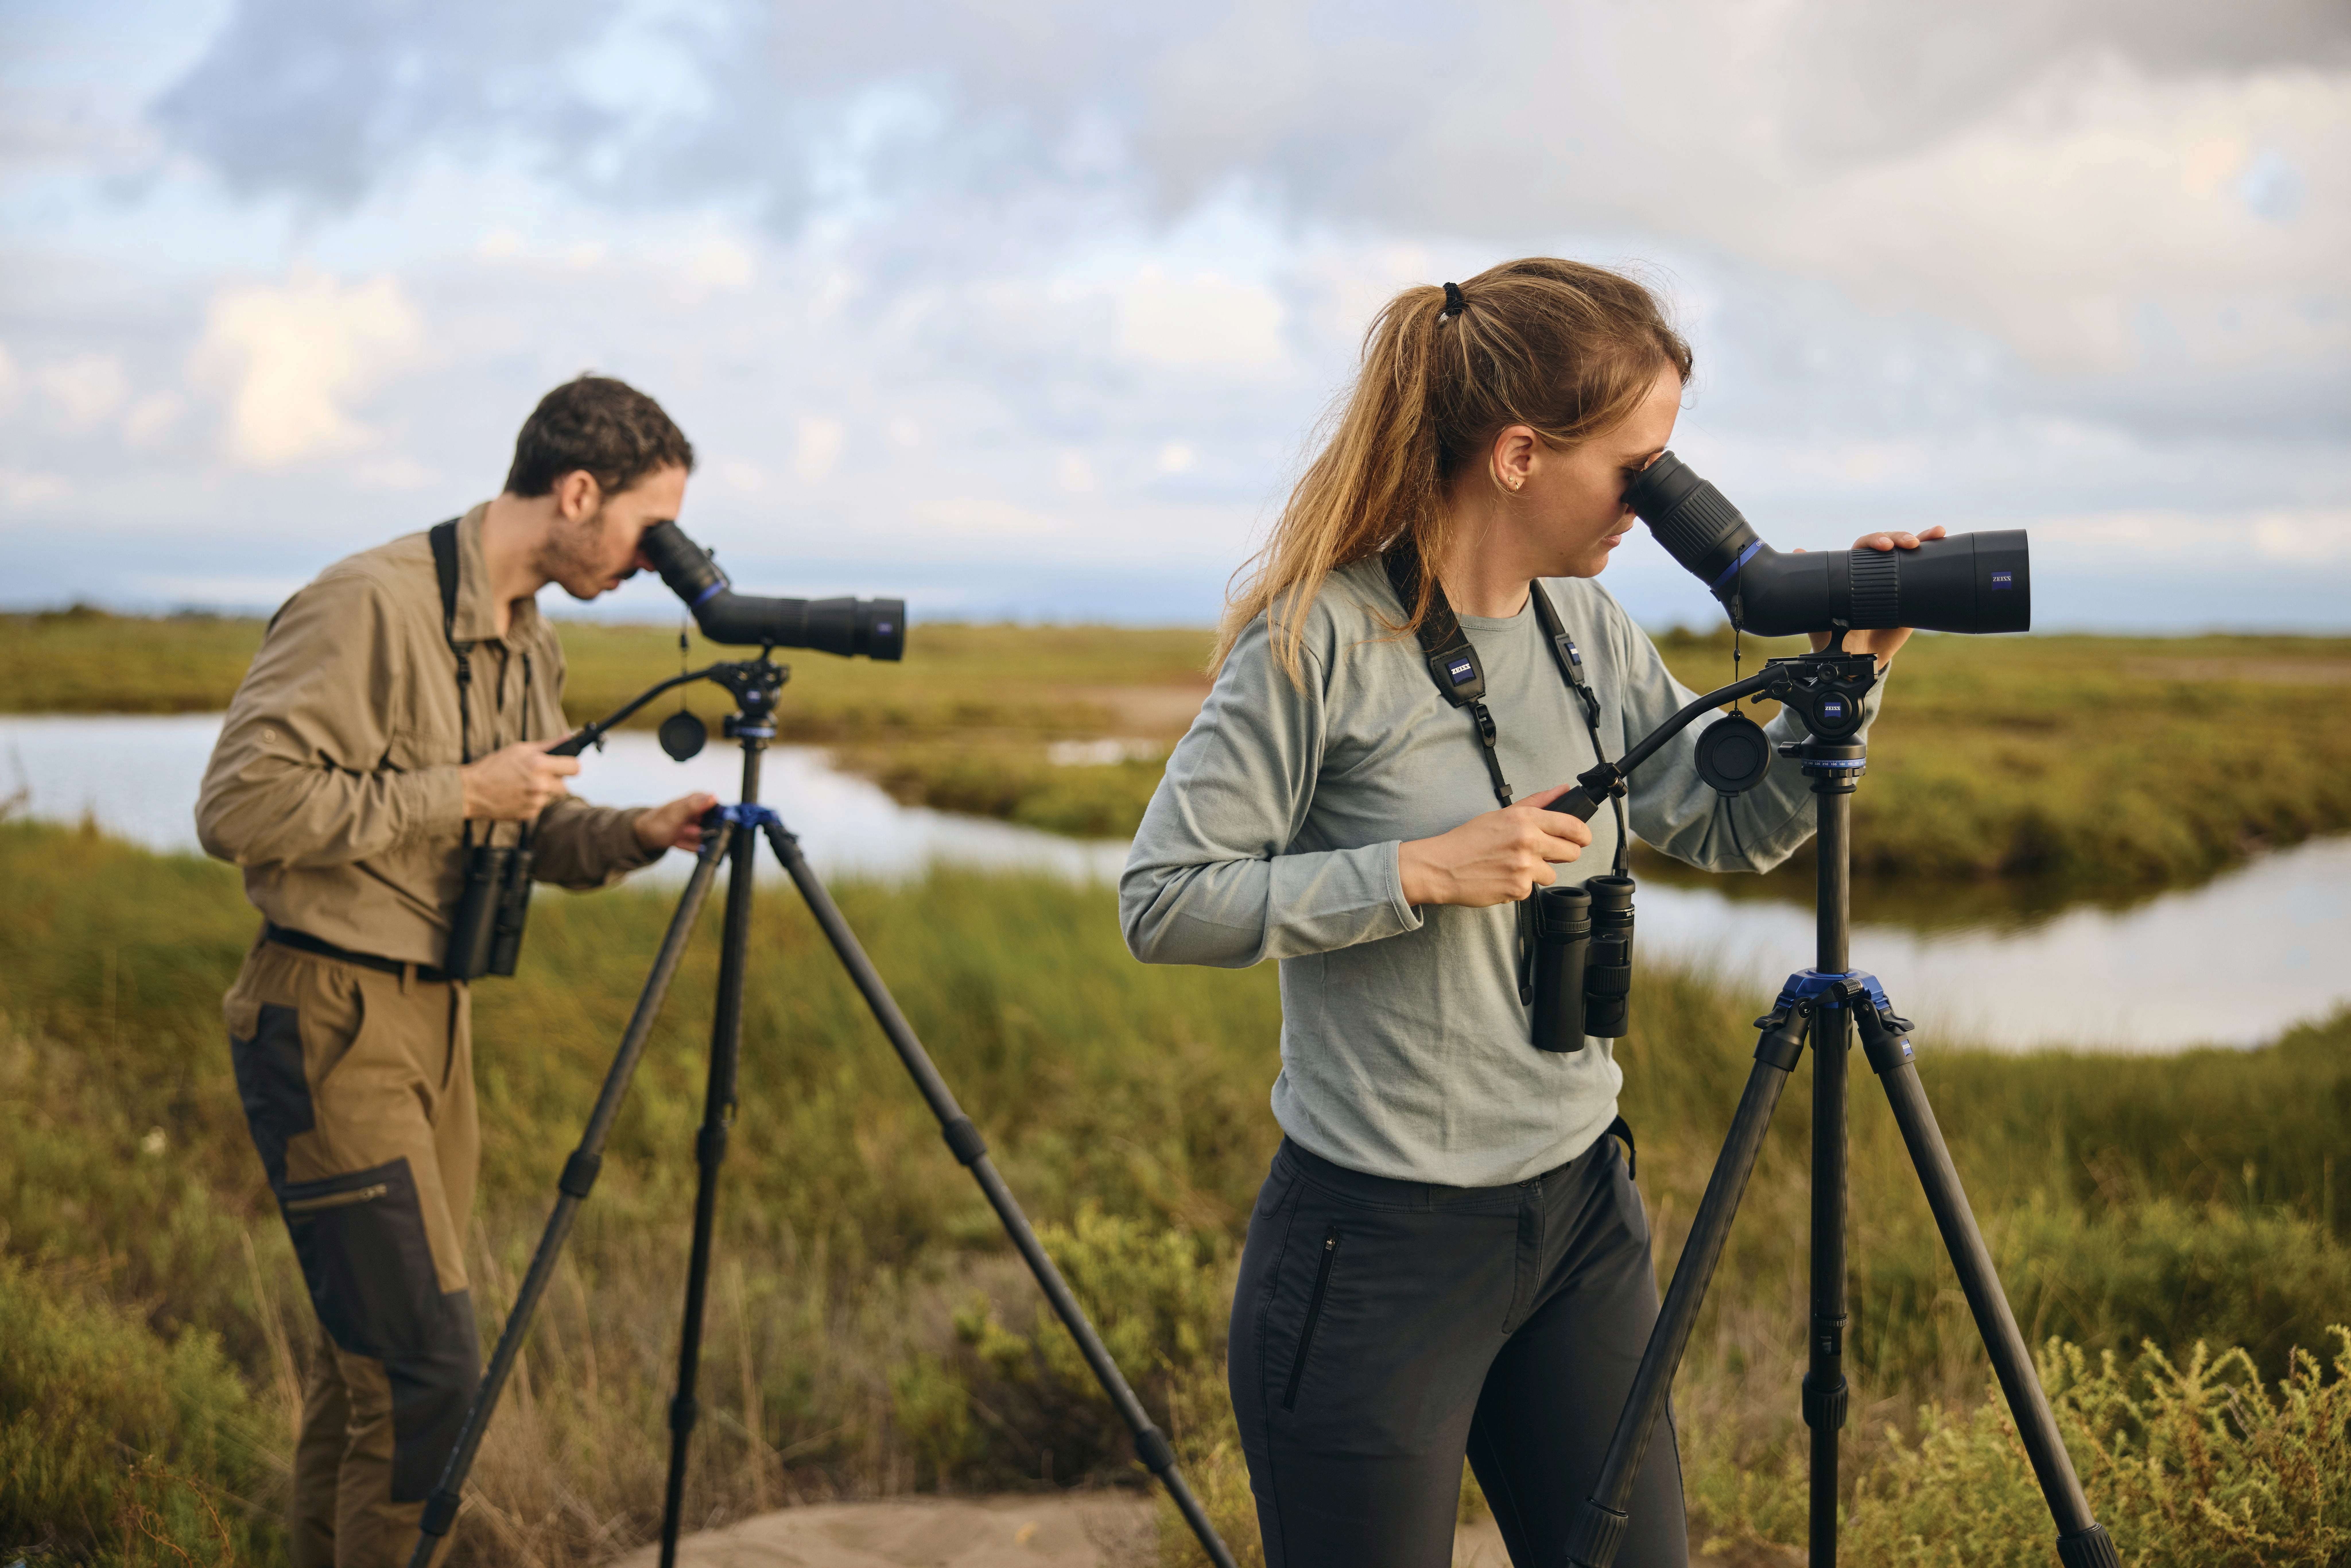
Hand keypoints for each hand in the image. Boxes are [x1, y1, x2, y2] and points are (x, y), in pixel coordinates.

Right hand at [461, 739, 579, 821]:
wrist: (471, 791)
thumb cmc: (493, 766)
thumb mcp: (518, 749)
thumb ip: (547, 745)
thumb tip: (568, 738)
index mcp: (539, 765)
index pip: (574, 767)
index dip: (571, 765)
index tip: (567, 766)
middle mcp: (540, 785)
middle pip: (564, 786)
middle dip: (554, 781)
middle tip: (539, 776)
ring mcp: (535, 802)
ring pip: (550, 797)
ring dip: (542, 792)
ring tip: (522, 785)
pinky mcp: (529, 814)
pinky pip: (539, 806)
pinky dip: (531, 801)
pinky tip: (517, 795)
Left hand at [634, 792, 720, 854]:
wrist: (644, 836)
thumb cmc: (658, 822)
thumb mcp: (677, 814)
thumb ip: (695, 806)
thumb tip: (714, 796)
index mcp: (698, 800)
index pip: (719, 807)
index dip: (720, 818)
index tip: (714, 826)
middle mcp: (700, 812)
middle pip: (716, 824)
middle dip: (705, 833)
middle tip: (688, 830)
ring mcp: (698, 826)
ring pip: (708, 837)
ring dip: (695, 840)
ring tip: (681, 835)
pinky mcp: (694, 838)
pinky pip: (699, 846)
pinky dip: (690, 846)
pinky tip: (679, 841)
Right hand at [1398, 784, 1592, 907]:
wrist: (1441, 866)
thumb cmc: (1468, 839)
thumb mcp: (1501, 814)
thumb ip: (1536, 803)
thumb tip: (1562, 790)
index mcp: (1525, 819)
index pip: (1573, 826)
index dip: (1582, 834)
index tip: (1581, 838)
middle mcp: (1528, 841)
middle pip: (1571, 852)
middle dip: (1562, 854)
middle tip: (1544, 853)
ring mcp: (1524, 867)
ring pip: (1552, 873)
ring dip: (1538, 872)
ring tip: (1513, 865)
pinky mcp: (1518, 889)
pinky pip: (1532, 889)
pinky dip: (1520, 885)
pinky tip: (1502, 877)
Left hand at [1806, 525, 1947, 667]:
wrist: (1857, 662)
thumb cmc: (1835, 638)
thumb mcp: (1819, 618)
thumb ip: (1809, 592)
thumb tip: (1797, 553)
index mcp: (1852, 574)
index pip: (1862, 548)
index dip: (1873, 541)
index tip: (1883, 546)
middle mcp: (1874, 573)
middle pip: (1888, 544)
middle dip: (1899, 538)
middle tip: (1909, 543)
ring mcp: (1894, 579)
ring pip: (1907, 552)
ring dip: (1922, 537)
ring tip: (1935, 534)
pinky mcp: (1911, 592)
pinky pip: (1923, 570)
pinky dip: (1934, 552)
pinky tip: (1943, 540)